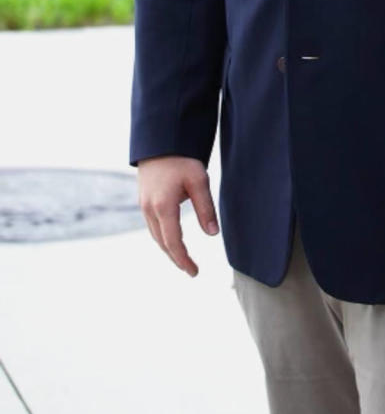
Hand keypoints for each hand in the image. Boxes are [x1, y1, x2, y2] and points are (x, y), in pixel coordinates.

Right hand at [137, 155, 218, 276]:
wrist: (159, 141)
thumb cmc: (181, 159)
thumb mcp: (199, 180)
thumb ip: (205, 208)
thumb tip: (212, 234)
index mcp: (163, 207)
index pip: (173, 242)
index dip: (183, 260)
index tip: (194, 272)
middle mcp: (149, 210)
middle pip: (163, 243)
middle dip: (176, 258)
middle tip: (191, 270)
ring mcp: (144, 205)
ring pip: (156, 236)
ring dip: (169, 249)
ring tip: (183, 258)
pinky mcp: (143, 200)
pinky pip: (152, 226)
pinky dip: (163, 237)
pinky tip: (172, 239)